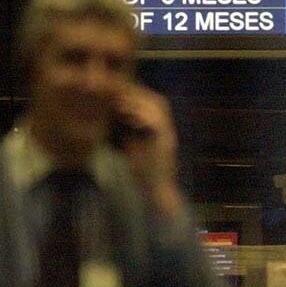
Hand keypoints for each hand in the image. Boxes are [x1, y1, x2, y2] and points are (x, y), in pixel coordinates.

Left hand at [114, 83, 183, 215]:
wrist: (156, 194)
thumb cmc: (144, 175)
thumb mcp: (133, 149)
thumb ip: (128, 135)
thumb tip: (116, 122)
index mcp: (161, 130)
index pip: (154, 104)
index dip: (139, 95)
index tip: (120, 93)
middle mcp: (168, 130)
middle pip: (159, 101)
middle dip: (140, 94)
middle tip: (119, 93)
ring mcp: (169, 136)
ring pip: (159, 107)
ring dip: (140, 102)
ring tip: (121, 103)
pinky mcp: (166, 143)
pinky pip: (156, 122)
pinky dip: (142, 116)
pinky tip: (127, 117)